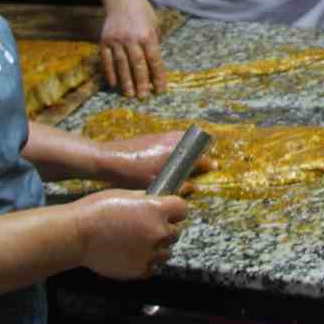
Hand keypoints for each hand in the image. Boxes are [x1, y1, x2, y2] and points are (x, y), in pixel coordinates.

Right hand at [72, 191, 187, 279]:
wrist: (77, 235)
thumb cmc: (96, 211)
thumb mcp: (125, 194)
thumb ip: (146, 199)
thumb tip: (158, 199)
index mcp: (156, 210)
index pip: (183, 209)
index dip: (174, 210)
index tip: (168, 212)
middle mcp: (157, 231)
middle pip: (176, 232)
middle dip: (164, 229)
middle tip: (146, 228)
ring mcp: (150, 253)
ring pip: (166, 251)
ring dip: (156, 247)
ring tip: (136, 242)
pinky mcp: (140, 270)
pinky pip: (153, 267)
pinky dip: (146, 262)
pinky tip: (132, 253)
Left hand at [95, 131, 217, 192]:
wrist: (108, 158)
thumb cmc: (131, 174)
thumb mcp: (155, 185)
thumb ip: (177, 186)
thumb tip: (193, 187)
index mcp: (174, 153)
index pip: (199, 156)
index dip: (208, 162)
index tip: (215, 166)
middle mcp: (172, 141)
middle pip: (195, 141)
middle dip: (203, 150)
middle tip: (207, 160)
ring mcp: (162, 136)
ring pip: (186, 137)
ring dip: (192, 145)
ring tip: (195, 154)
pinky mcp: (154, 135)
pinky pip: (176, 135)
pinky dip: (182, 142)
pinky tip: (176, 151)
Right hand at [99, 0, 167, 98]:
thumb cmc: (142, 12)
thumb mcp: (154, 25)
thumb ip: (154, 44)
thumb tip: (154, 66)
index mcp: (147, 35)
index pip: (154, 60)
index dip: (158, 76)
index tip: (160, 89)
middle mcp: (132, 38)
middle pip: (138, 65)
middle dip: (141, 83)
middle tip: (143, 96)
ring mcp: (116, 40)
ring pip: (122, 65)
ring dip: (126, 82)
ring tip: (129, 95)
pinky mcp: (105, 41)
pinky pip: (107, 60)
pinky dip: (110, 73)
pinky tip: (114, 84)